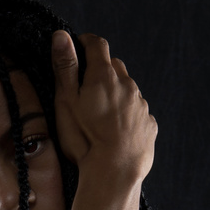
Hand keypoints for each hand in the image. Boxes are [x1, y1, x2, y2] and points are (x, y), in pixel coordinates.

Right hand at [51, 30, 156, 180]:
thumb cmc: (85, 139)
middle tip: (87, 85)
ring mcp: (141, 106)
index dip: (86, 42)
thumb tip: (61, 35)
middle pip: (115, 66)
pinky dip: (128, 115)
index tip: (78, 45)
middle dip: (101, 69)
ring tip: (101, 114)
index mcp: (104, 76)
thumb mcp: (66, 101)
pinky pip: (138, 113)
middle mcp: (127, 85)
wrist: (114, 173)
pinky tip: (116, 131)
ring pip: (128, 90)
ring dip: (116, 93)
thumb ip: (65, 67)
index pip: (97, 45)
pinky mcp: (149, 125)